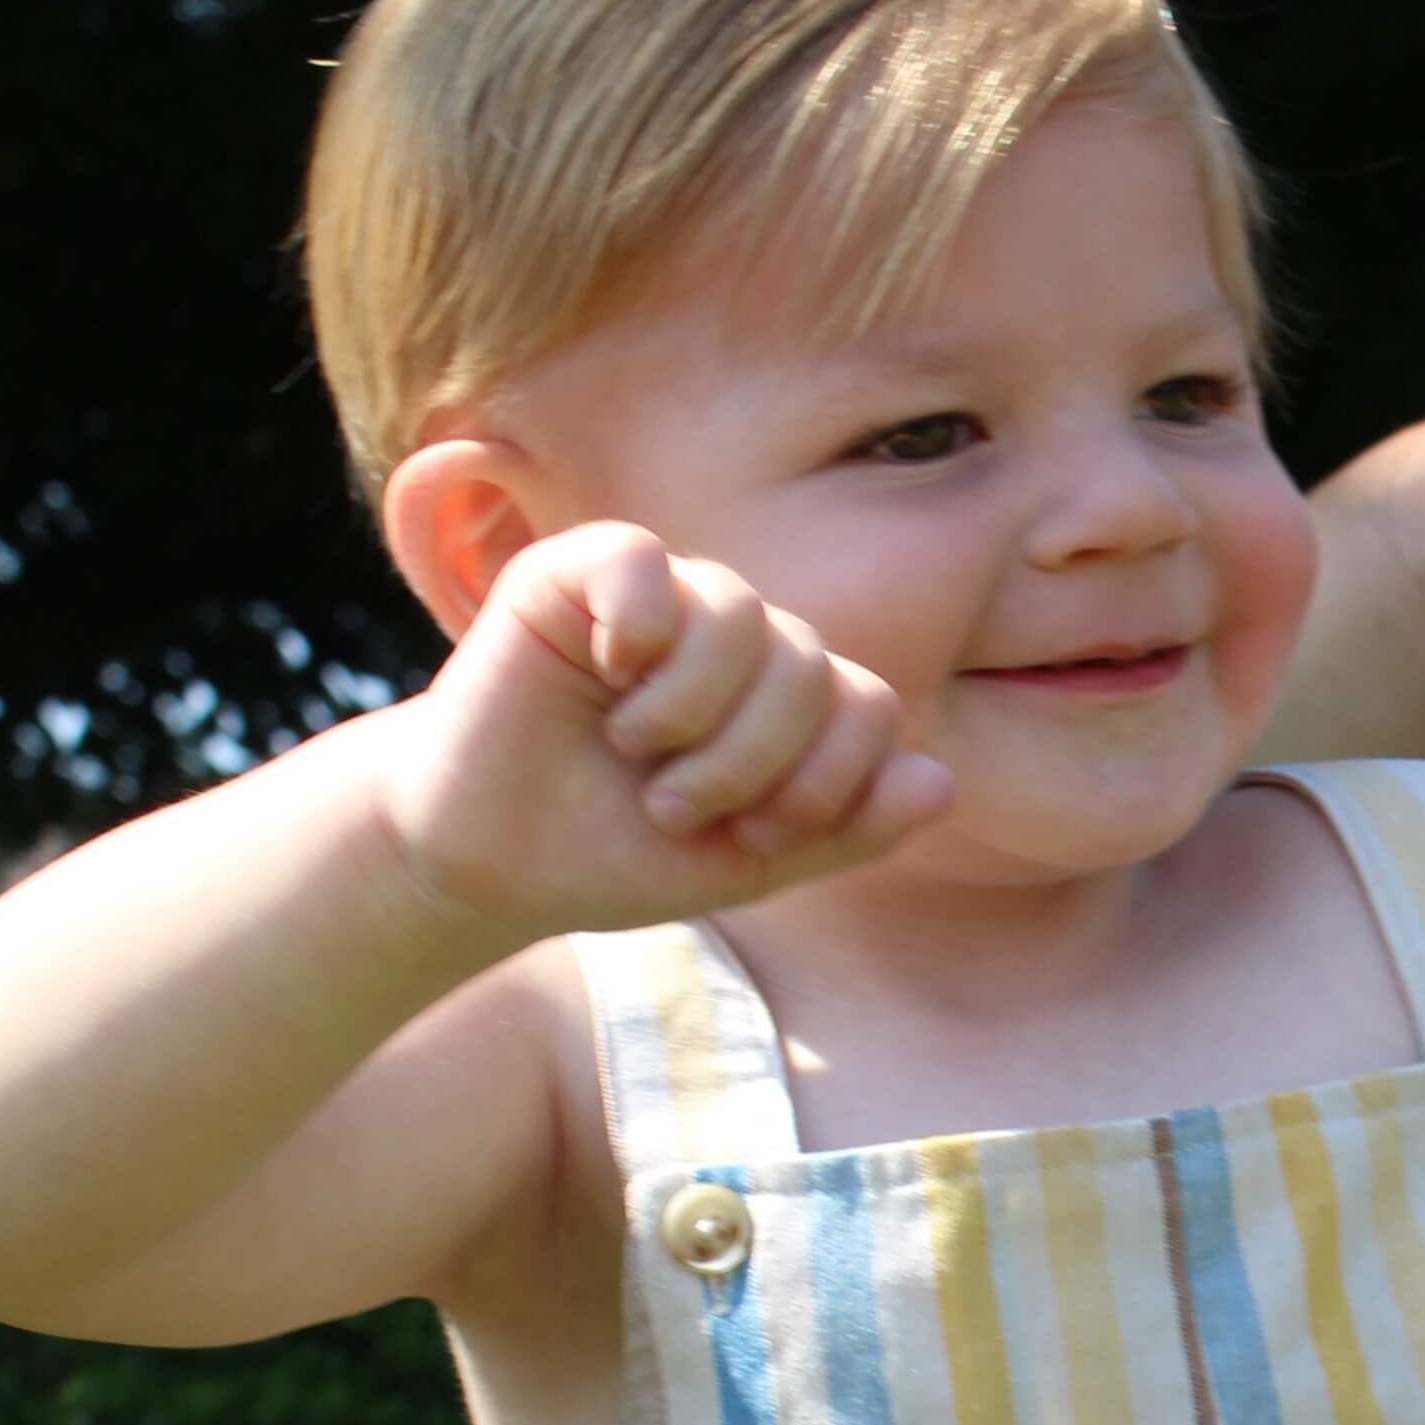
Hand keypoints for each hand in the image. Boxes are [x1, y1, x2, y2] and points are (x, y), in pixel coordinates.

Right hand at [377, 524, 951, 937]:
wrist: (485, 865)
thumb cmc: (611, 856)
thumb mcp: (744, 864)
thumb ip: (846, 829)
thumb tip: (939, 781)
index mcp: (784, 699)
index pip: (868, 706)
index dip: (827, 781)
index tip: (753, 837)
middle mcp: (734, 639)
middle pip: (810, 665)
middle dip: (752, 761)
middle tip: (674, 808)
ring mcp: (662, 601)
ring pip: (741, 614)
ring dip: (693, 713)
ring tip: (637, 756)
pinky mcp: (577, 574)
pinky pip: (641, 559)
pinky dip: (636, 624)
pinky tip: (607, 674)